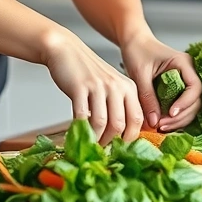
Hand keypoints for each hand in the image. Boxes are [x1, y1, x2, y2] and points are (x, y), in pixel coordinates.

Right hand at [42, 30, 142, 146]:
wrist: (65, 50)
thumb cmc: (88, 72)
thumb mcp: (111, 84)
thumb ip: (119, 105)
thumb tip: (121, 135)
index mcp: (128, 87)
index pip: (137, 119)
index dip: (129, 138)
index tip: (119, 148)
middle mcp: (116, 86)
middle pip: (120, 124)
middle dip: (110, 142)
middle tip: (102, 150)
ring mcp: (98, 86)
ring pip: (101, 123)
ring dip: (95, 139)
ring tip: (90, 145)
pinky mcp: (79, 88)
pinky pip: (81, 116)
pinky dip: (79, 130)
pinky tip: (76, 134)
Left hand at [121, 33, 201, 132]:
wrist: (134, 42)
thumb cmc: (137, 51)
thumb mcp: (140, 74)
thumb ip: (148, 97)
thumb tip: (154, 122)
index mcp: (183, 63)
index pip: (195, 87)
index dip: (185, 103)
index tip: (170, 113)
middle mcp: (189, 73)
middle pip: (195, 101)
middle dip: (181, 116)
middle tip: (161, 125)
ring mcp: (185, 81)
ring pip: (191, 107)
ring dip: (178, 120)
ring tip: (160, 127)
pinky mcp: (178, 89)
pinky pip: (181, 106)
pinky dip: (174, 117)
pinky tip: (161, 124)